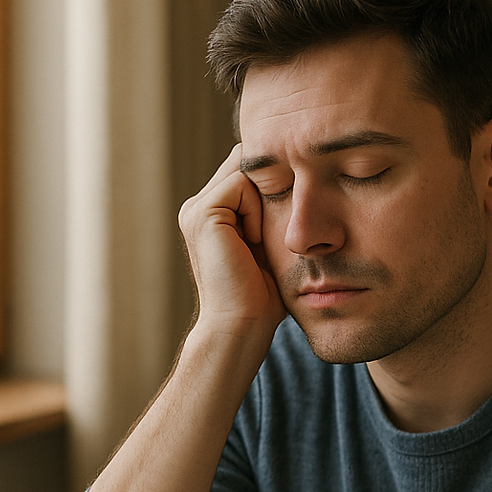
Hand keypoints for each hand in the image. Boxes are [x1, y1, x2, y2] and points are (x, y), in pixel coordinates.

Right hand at [179, 145, 285, 340]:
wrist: (242, 325)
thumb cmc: (263, 296)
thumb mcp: (271, 244)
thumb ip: (271, 211)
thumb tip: (295, 179)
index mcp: (212, 215)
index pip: (250, 173)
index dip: (274, 187)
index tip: (283, 223)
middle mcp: (198, 208)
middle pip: (248, 166)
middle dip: (271, 189)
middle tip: (271, 234)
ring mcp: (196, 209)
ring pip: (247, 172)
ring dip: (265, 203)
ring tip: (258, 243)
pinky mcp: (203, 213)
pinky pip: (242, 183)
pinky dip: (257, 211)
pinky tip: (253, 242)